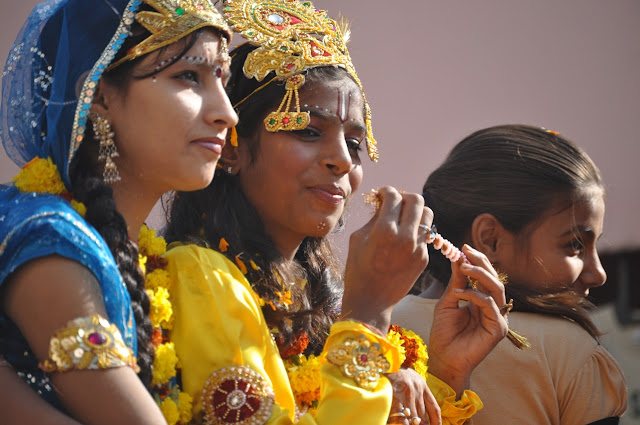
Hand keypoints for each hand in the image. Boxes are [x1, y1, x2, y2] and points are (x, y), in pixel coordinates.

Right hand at [342, 187, 431, 331]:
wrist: (371, 301)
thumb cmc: (357, 269)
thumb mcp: (358, 239)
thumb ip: (374, 217)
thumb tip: (384, 202)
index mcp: (385, 230)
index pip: (394, 196)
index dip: (386, 191)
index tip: (382, 194)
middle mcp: (405, 237)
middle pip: (416, 200)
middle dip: (404, 197)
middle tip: (394, 203)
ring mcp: (418, 248)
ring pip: (427, 214)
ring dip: (415, 211)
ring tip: (403, 218)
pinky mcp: (424, 258)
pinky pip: (425, 234)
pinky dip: (416, 230)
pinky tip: (404, 237)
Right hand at [387, 369, 440, 424]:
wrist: (381, 358)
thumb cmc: (393, 371)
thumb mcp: (409, 379)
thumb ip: (416, 392)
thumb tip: (418, 414)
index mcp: (422, 385)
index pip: (434, 408)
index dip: (437, 422)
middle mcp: (417, 389)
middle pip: (423, 417)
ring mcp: (407, 392)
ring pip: (413, 418)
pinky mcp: (395, 394)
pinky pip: (400, 416)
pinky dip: (402, 424)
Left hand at [427, 245, 507, 394]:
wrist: (443, 358)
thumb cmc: (444, 332)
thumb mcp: (448, 301)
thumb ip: (456, 282)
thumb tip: (458, 257)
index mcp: (482, 301)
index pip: (485, 276)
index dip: (477, 260)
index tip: (464, 247)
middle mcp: (492, 308)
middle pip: (495, 279)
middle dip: (481, 263)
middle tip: (466, 252)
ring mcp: (498, 318)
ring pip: (497, 289)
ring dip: (480, 274)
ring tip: (463, 266)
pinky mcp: (498, 329)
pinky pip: (490, 305)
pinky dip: (475, 295)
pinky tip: (460, 292)